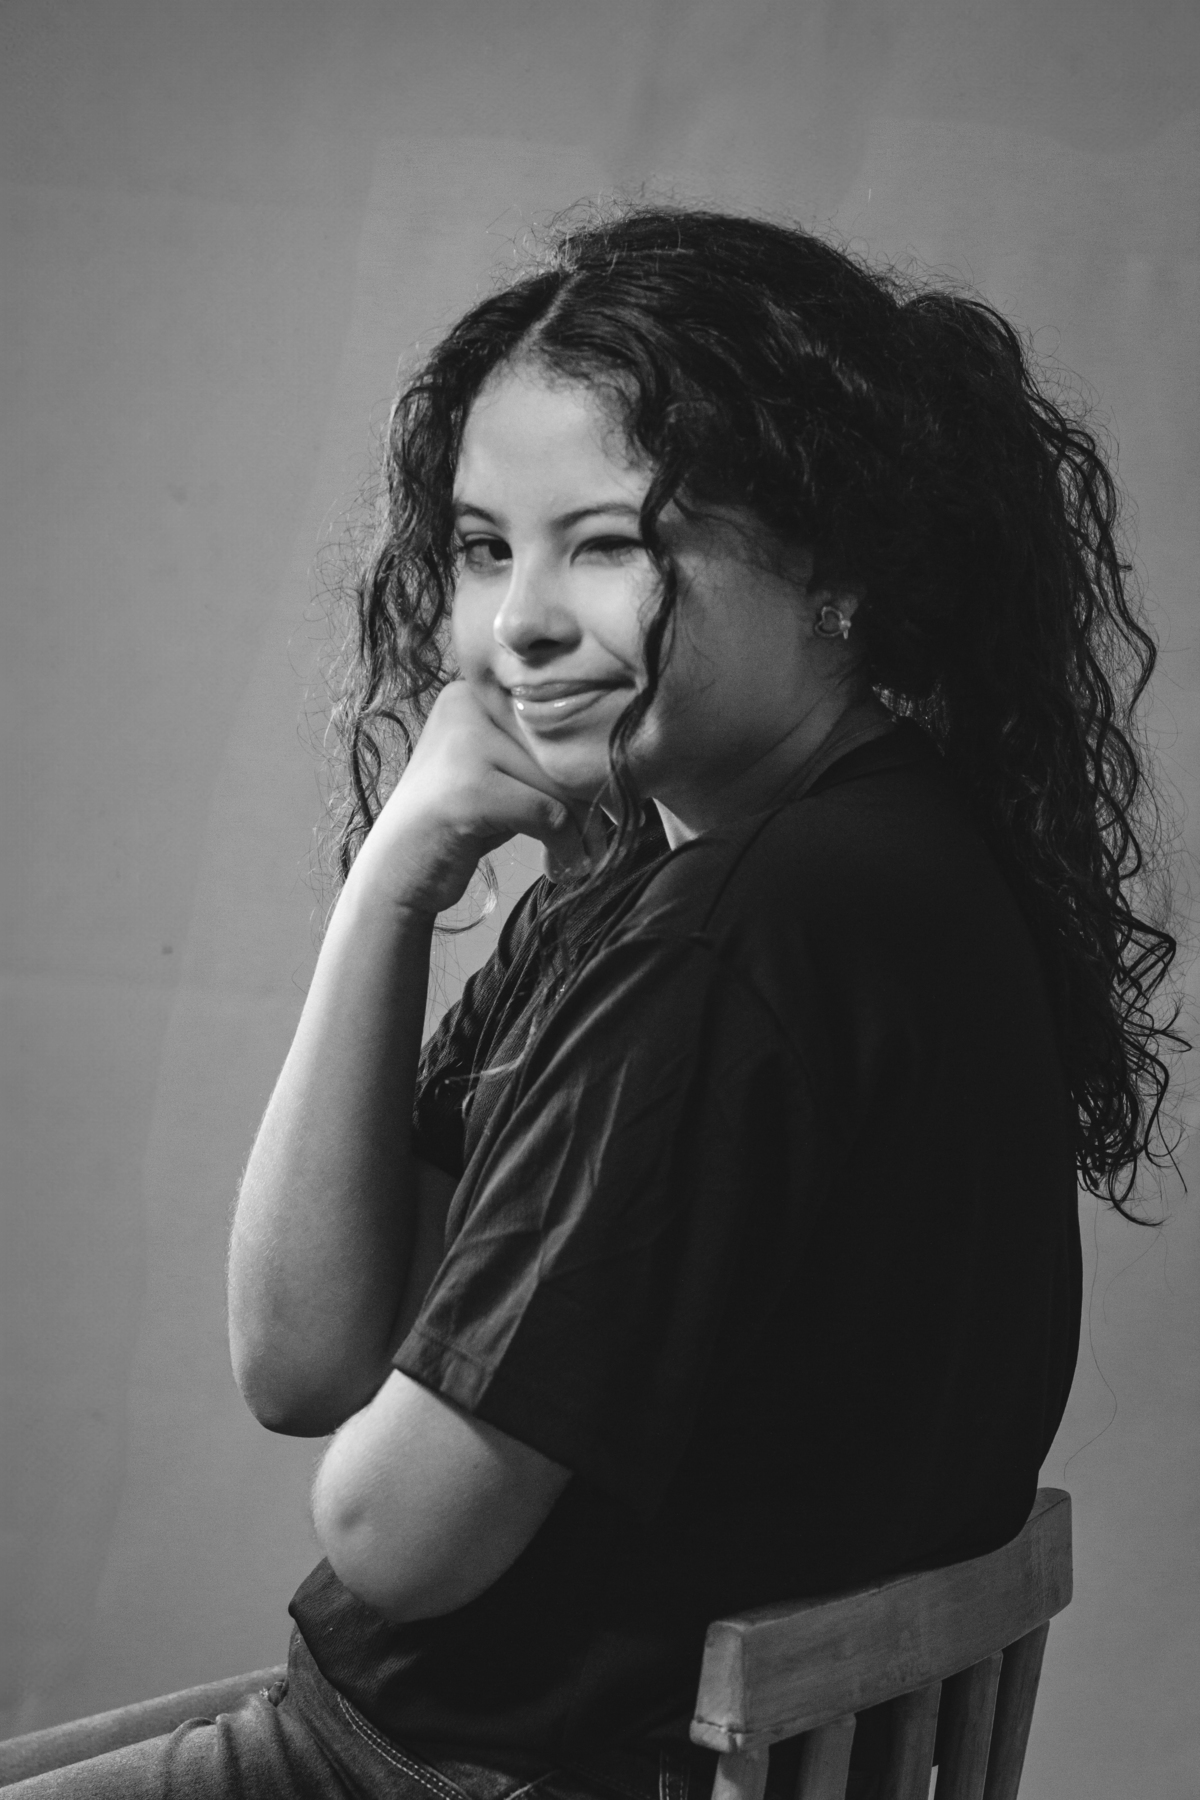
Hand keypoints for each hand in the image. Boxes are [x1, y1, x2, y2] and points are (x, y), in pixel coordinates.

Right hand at [348, 681, 603, 916]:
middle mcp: (465, 705)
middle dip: (589, 799)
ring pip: (558, 782)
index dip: (586, 764)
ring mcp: (463, 744)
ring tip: (581, 856)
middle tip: (601, 837)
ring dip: (582, 829)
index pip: (555, 720)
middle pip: (558, 750)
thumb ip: (543, 754)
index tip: (606, 804)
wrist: (396, 873)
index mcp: (473, 691)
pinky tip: (558, 865)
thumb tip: (619, 757)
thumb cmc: (460, 825)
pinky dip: (564, 846)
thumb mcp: (502, 773)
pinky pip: (547, 814)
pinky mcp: (469, 789)